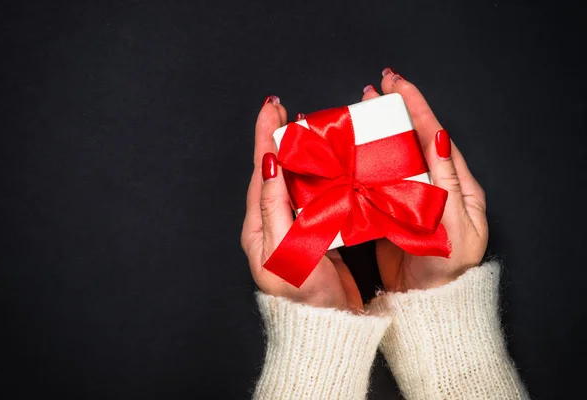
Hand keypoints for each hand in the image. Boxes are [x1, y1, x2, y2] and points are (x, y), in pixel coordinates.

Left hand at [241, 96, 362, 311]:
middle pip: (276, 171)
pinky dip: (322, 175)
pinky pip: (317, 196)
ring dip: (303, 153)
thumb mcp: (284, 250)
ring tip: (310, 128)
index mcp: (260, 226)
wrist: (329, 328)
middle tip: (287, 109)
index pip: (261, 171)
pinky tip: (332, 163)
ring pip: (297, 181)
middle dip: (280, 138)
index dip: (265, 137)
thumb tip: (267, 165)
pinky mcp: (317, 233)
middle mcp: (275, 223)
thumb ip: (275, 208)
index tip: (270, 108)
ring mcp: (296, 226)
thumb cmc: (304, 296)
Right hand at [361, 72, 487, 291]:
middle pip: (410, 139)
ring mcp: (409, 197)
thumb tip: (437, 137)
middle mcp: (432, 185)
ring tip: (358, 112)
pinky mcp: (389, 212)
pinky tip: (347, 153)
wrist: (427, 303)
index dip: (416, 106)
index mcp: (455, 185)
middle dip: (393, 111)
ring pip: (390, 156)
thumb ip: (446, 182)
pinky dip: (361, 163)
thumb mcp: (456, 225)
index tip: (396, 84)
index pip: (434, 135)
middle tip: (372, 90)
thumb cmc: (448, 269)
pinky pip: (375, 181)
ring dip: (375, 133)